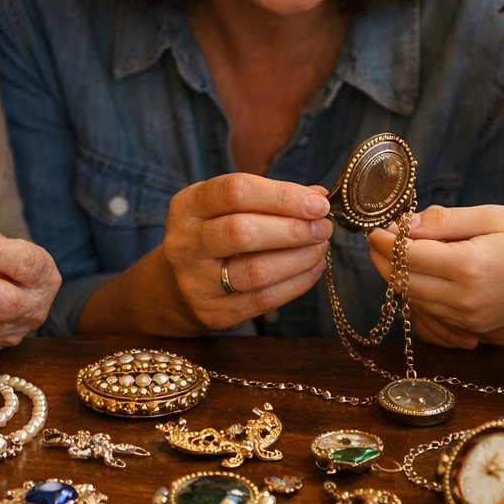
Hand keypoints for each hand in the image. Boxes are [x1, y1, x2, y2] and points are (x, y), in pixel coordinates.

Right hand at [161, 174, 332, 331]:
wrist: (179, 286)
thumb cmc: (216, 234)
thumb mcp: (228, 207)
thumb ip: (271, 198)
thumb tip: (319, 197)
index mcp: (188, 205)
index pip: (235, 192)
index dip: (282, 196)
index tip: (318, 203)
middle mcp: (185, 243)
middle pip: (242, 231)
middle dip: (292, 229)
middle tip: (323, 228)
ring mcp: (195, 281)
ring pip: (255, 271)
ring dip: (299, 259)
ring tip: (320, 248)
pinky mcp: (212, 312)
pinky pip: (262, 300)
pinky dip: (296, 284)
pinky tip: (313, 269)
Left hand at [366, 204, 503, 341]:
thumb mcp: (493, 216)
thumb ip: (447, 221)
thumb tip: (407, 224)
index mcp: (467, 266)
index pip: (406, 257)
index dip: (383, 242)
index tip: (374, 228)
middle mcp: (463, 298)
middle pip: (402, 283)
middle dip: (382, 261)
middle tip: (378, 240)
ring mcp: (468, 317)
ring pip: (414, 300)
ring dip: (398, 277)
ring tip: (397, 252)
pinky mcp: (474, 326)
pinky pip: (432, 312)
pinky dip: (418, 292)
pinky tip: (422, 272)